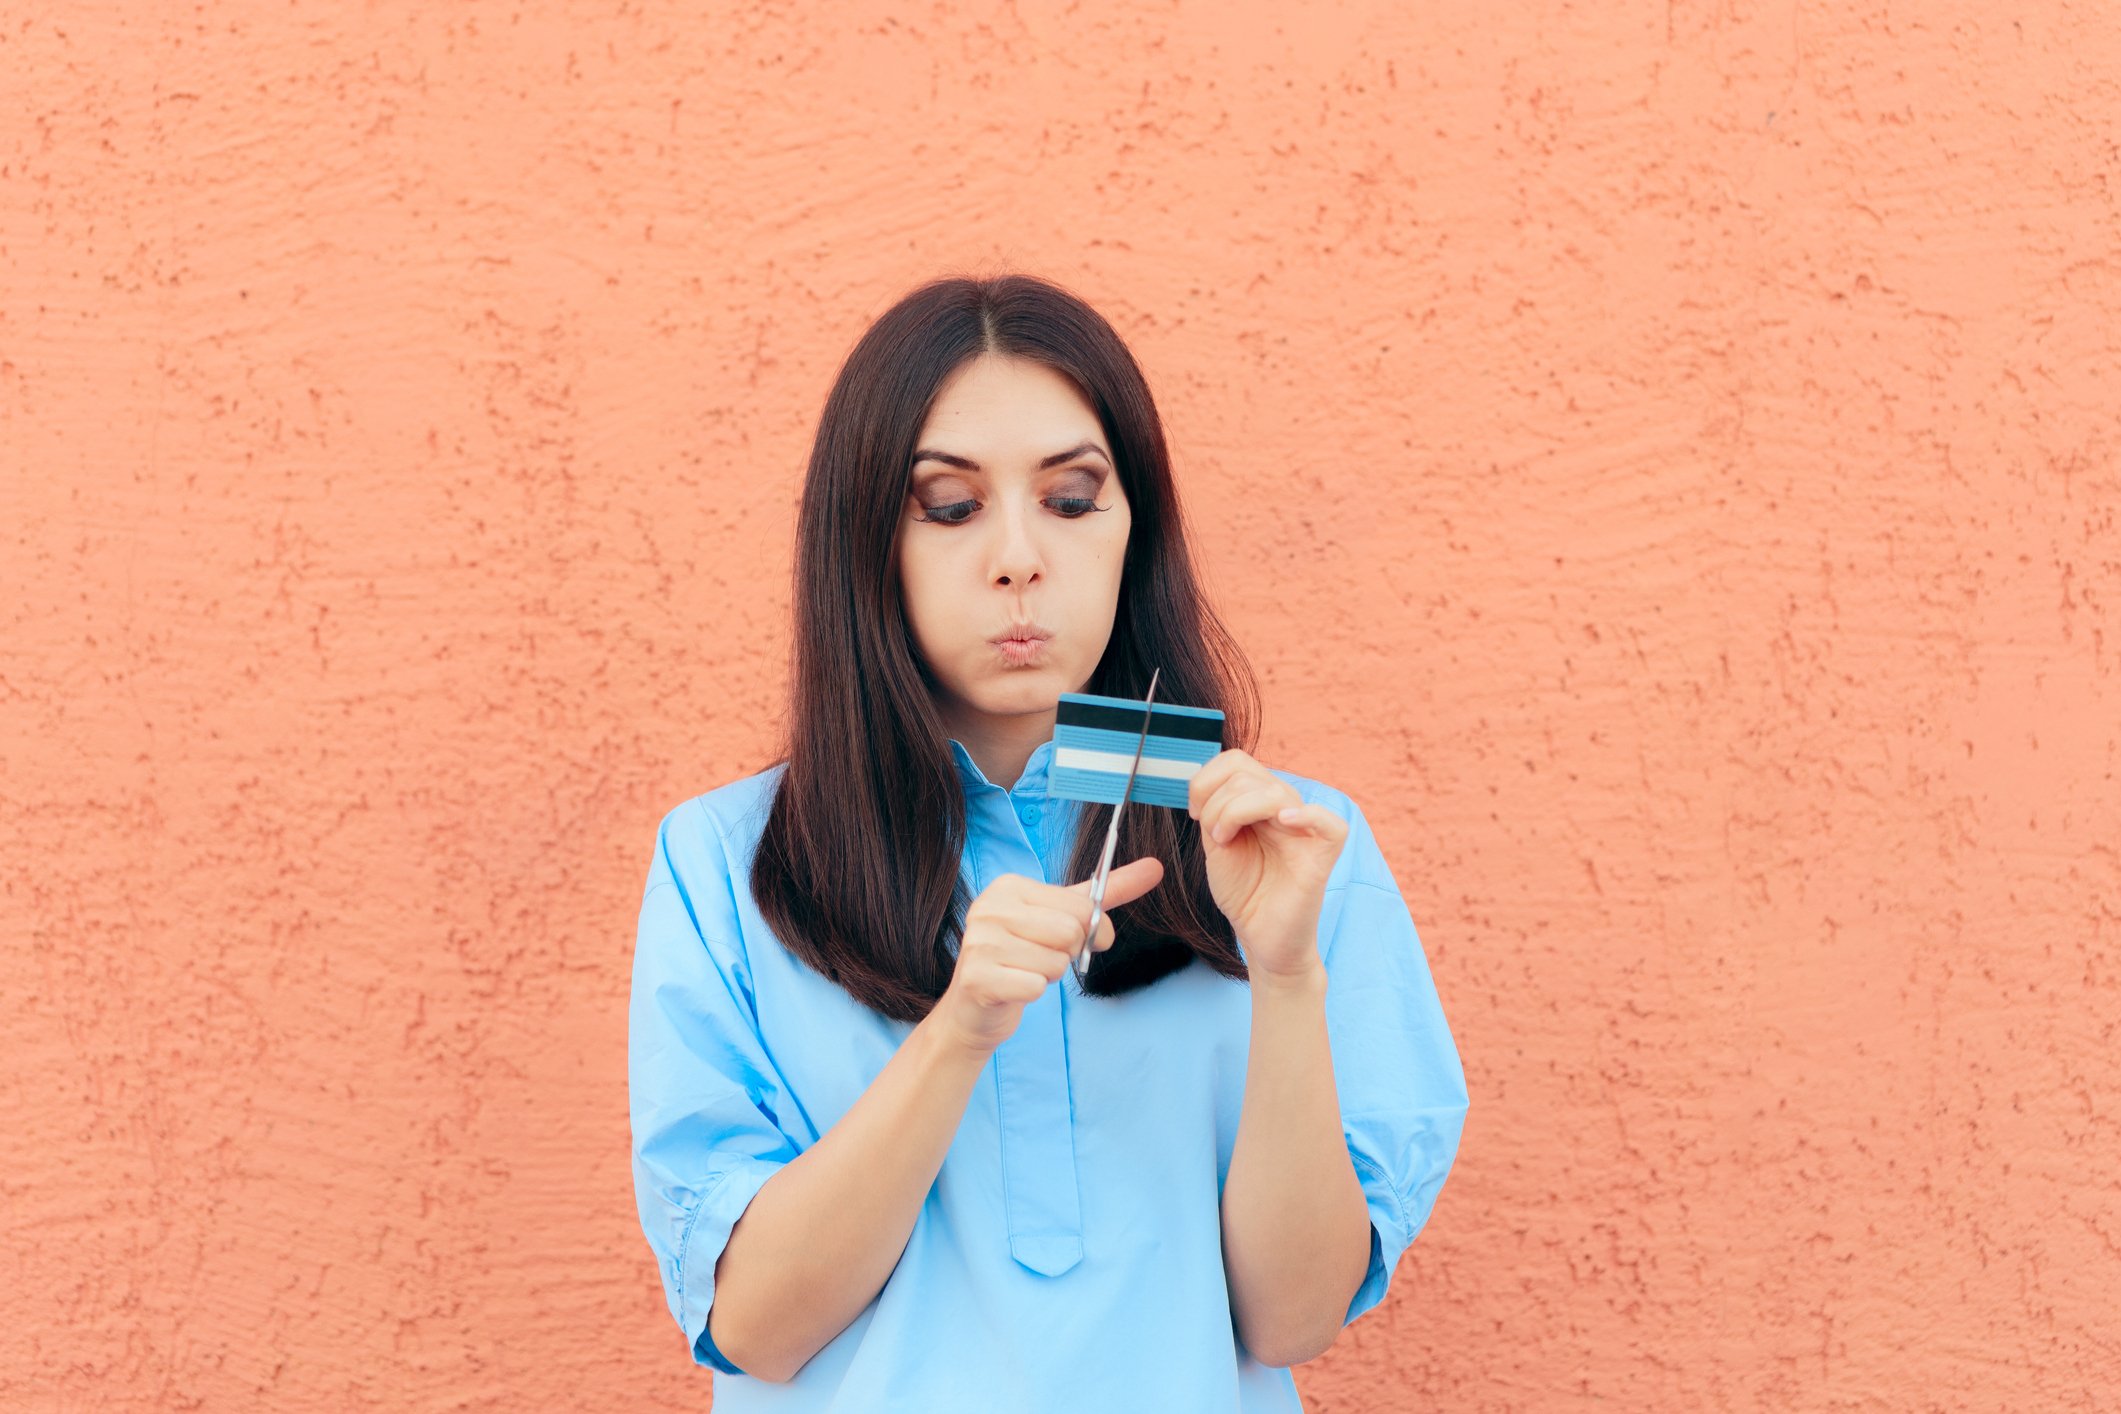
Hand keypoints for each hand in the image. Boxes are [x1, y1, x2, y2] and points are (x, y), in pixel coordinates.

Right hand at [930, 858, 1164, 1054]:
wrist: (976, 1008)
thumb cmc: (1023, 957)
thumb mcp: (1063, 917)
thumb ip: (1107, 892)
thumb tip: (1156, 866)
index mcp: (1010, 886)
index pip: (1079, 906)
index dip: (1090, 930)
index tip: (1073, 940)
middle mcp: (990, 908)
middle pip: (1070, 932)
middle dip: (1068, 954)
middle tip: (1044, 958)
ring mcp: (980, 942)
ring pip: (1055, 962)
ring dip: (1050, 974)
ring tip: (1026, 971)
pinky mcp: (978, 978)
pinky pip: (1036, 986)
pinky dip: (1033, 993)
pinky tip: (1014, 988)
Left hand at [1188, 749, 1349, 979]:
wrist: (1261, 938)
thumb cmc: (1244, 893)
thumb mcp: (1218, 843)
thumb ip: (1216, 809)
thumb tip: (1204, 779)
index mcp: (1261, 803)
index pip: (1237, 761)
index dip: (1207, 779)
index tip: (1195, 814)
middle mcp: (1286, 809)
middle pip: (1248, 773)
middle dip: (1216, 801)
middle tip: (1213, 835)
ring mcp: (1306, 829)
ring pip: (1273, 792)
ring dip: (1234, 811)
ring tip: (1226, 841)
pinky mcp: (1323, 855)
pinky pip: (1329, 822)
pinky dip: (1305, 815)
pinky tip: (1283, 822)